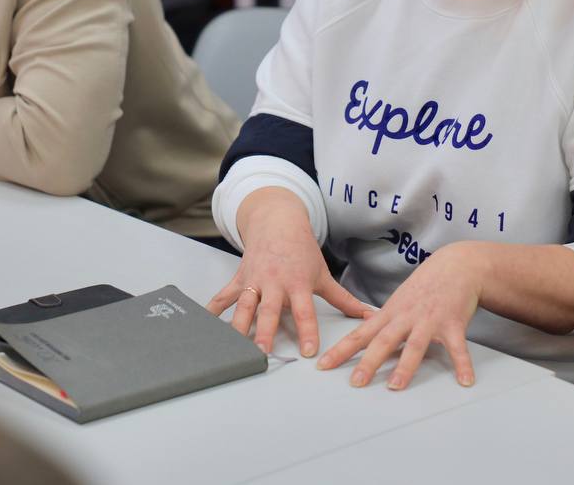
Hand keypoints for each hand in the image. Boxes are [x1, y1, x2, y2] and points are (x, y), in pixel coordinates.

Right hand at [207, 188, 369, 356]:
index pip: (304, 311)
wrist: (277, 222)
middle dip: (264, 331)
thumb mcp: (323, 274)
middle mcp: (274, 283)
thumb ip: (343, 299)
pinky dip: (213, 309)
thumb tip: (368, 315)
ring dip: (238, 326)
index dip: (307, 331)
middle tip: (262, 352)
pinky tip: (205, 323)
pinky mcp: (240, 278)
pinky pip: (224, 295)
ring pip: (244, 306)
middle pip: (269, 310)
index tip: (309, 351)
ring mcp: (254, 280)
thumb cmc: (302, 250)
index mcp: (297, 283)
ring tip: (233, 346)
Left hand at [317, 242, 481, 389]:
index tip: (324, 365)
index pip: (360, 335)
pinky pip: (457, 348)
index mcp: (390, 314)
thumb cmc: (426, 285)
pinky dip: (462, 364)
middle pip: (384, 341)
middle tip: (356, 382)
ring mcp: (429, 321)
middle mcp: (406, 318)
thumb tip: (364, 324)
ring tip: (396, 386)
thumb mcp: (398, 300)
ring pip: (415, 346)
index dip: (341, 351)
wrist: (455, 266)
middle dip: (369, 362)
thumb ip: (382, 317)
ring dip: (405, 367)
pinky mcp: (453, 324)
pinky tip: (465, 380)